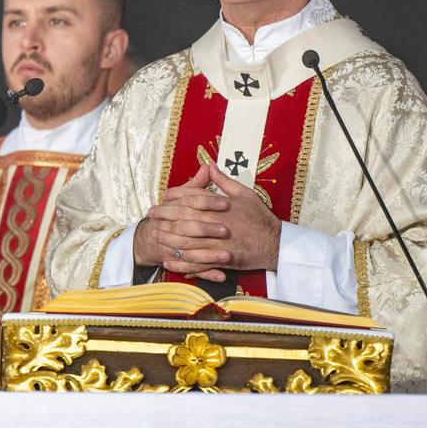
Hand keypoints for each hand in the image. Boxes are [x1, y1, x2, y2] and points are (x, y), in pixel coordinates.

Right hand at [135, 164, 230, 281]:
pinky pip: (191, 270)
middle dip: (207, 230)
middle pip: (187, 228)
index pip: (189, 203)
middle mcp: (169, 227)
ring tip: (228, 255)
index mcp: (172, 209)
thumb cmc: (171, 216)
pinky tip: (221, 275)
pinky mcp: (176, 263)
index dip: (208, 202)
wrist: (148, 240)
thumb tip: (208, 166)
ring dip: (209, 255)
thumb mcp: (182, 198)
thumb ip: (196, 186)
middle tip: (227, 230)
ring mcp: (171, 247)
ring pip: (189, 252)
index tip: (227, 203)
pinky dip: (206, 273)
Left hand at [136, 163, 280, 279]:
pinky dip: (181, 263)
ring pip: (187, 241)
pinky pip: (197, 263)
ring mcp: (218, 244)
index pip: (192, 198)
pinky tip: (168, 260)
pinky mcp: (221, 260)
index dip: (175, 196)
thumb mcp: (244, 193)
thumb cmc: (260, 217)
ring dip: (169, 238)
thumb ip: (224, 181)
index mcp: (220, 206)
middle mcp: (216, 224)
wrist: (275, 242)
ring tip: (154, 235)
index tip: (163, 196)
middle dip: (165, 215)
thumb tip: (209, 164)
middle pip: (184, 218)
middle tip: (150, 214)